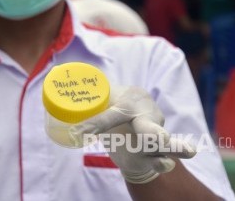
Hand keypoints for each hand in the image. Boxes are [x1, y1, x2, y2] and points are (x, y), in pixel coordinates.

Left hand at [70, 86, 195, 183]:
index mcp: (131, 100)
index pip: (113, 113)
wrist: (133, 133)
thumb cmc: (113, 114)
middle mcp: (148, 115)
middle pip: (149, 126)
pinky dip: (165, 162)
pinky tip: (168, 162)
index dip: (96, 124)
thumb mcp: (100, 103)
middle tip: (153, 139)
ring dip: (169, 147)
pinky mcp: (160, 153)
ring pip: (165, 142)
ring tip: (180, 150)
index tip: (77, 134)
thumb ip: (81, 94)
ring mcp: (159, 134)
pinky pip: (165, 158)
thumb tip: (54, 73)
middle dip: (149, 134)